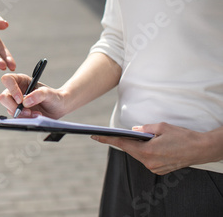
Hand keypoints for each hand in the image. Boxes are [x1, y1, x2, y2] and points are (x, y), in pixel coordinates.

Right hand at [0, 73, 68, 118]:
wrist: (59, 107)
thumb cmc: (54, 96)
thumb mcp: (49, 93)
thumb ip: (39, 94)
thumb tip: (25, 102)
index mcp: (21, 80)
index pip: (7, 80)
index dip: (11, 89)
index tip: (20, 100)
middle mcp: (15, 90)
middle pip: (3, 98)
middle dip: (14, 107)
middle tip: (27, 111)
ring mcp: (16, 102)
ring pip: (9, 109)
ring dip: (23, 114)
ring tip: (37, 113)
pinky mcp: (18, 112)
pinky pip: (16, 117)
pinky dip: (25, 119)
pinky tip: (35, 116)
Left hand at [91, 122, 221, 174]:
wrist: (200, 149)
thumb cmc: (182, 136)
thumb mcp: (161, 126)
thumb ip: (144, 128)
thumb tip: (133, 131)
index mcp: (147, 151)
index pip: (122, 144)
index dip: (107, 139)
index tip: (95, 136)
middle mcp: (148, 162)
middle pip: (130, 149)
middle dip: (124, 141)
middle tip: (112, 133)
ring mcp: (154, 168)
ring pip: (138, 154)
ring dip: (137, 146)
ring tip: (138, 137)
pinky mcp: (160, 169)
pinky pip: (147, 159)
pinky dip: (145, 151)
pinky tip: (148, 144)